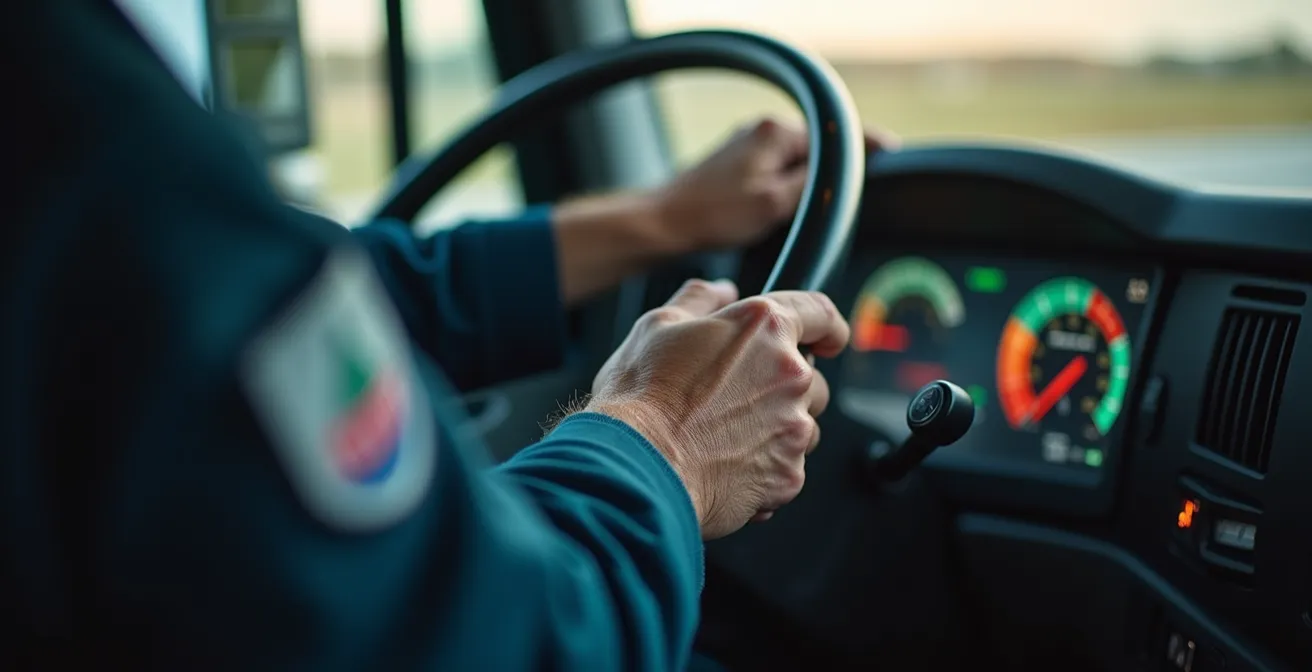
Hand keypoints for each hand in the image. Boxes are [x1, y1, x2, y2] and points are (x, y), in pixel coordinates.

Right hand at [586, 279, 850, 539]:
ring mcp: (792, 428)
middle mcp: (788, 376)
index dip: (827, 326)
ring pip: (802, 425)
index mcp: (763, 329)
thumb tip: (721, 292)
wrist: (635, 469)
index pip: (821, 314)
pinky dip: (764, 468)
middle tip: (734, 398)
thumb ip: (699, 299)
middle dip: (782, 386)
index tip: (827, 338)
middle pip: (810, 378)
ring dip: (776, 428)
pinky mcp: (788, 474)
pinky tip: (722, 464)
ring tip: (723, 435)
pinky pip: (787, 468)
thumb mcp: (656, 326)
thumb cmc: (640, 400)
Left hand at [652, 117, 896, 253]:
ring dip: (811, 179)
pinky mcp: (739, 162)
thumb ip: (814, 184)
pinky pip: (778, 167)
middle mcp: (762, 130)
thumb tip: (844, 172)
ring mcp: (749, 144)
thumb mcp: (775, 202)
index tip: (892, 151)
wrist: (666, 221)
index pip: (833, 135)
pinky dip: (792, 182)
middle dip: (836, 167)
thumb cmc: (714, 214)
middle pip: (816, 145)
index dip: (864, 146)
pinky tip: (793, 205)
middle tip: (858, 193)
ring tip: (824, 206)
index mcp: (775, 132)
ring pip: (796, 158)